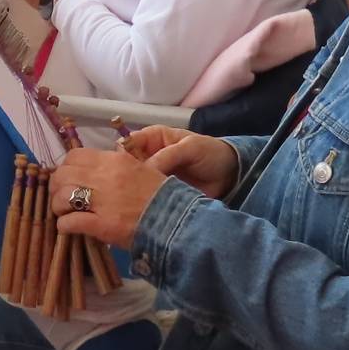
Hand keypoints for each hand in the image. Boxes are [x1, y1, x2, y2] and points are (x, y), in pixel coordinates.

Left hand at [47, 146, 168, 246]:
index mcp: (115, 161)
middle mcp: (105, 177)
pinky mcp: (102, 225)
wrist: (178, 221)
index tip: (67, 178)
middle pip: (63, 174)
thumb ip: (120, 165)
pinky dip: (64, 226)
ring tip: (63, 214)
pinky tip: (67, 228)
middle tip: (60, 198)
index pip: (75, 156)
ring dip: (58, 206)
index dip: (65, 167)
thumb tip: (101, 166)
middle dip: (56, 187)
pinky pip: (70, 222)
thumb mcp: (142, 170)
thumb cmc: (163, 196)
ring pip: (62, 196)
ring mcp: (102, 201)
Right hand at [119, 125, 238, 198]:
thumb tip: (144, 170)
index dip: (119, 156)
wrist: (230, 177)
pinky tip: (139, 210)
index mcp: (152, 139)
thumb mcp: (190, 148)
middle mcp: (147, 157)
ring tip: (129, 203)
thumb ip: (168, 155)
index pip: (126, 145)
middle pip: (125, 166)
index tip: (118, 171)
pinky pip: (144, 198)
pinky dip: (141, 204)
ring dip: (131, 193)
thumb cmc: (210, 153)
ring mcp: (151, 178)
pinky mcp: (158, 195)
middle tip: (122, 191)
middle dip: (122, 177)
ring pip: (132, 184)